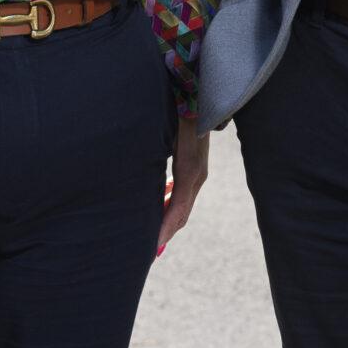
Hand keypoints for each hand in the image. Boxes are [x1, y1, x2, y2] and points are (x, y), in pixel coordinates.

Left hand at [158, 116, 209, 252]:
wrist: (198, 95)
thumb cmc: (179, 115)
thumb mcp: (169, 139)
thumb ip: (161, 168)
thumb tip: (153, 199)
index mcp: (190, 173)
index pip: (176, 212)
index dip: (163, 231)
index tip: (151, 248)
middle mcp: (196, 176)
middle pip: (181, 214)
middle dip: (165, 233)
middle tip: (149, 251)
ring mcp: (197, 172)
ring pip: (182, 206)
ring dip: (167, 220)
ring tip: (151, 234)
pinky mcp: (194, 166)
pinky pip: (183, 193)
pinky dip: (170, 205)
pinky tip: (159, 205)